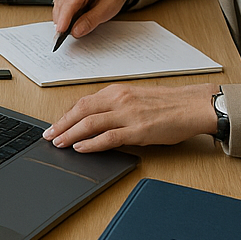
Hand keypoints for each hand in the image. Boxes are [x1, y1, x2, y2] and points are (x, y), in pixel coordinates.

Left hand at [43, 82, 218, 151]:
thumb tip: (94, 118)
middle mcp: (119, 100)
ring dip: (70, 134)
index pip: (83, 102)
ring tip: (59, 143)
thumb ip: (115, 106)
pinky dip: (91, 144)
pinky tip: (80, 148)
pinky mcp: (138, 131)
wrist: (192, 106)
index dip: (66, 115)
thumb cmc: (167, 104)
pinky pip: (108, 138)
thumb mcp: (135, 98)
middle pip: (81, 111)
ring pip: (90, 124)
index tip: (56, 124)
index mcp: (117, 91)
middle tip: (48, 135)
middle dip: (61, 124)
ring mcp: (128, 115)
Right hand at [51, 0, 137, 41]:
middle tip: (63, 36)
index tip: (61, 31)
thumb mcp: (107, 10)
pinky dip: (62, 16)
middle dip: (60, 21)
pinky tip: (69, 22)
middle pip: (60, 5)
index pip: (69, 3)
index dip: (64, 18)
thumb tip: (76, 31)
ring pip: (58, 6)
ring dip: (61, 19)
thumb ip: (91, 21)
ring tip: (68, 30)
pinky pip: (60, 6)